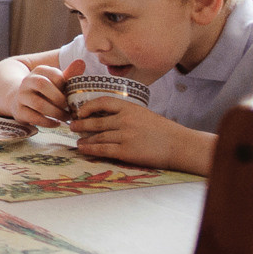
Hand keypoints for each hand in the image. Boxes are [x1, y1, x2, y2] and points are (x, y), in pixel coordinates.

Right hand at [12, 59, 82, 127]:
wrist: (20, 99)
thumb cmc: (45, 90)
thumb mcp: (55, 80)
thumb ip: (69, 74)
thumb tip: (81, 63)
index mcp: (39, 71)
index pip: (54, 74)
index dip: (65, 85)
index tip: (70, 94)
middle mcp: (27, 81)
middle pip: (42, 84)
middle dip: (59, 98)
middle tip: (68, 107)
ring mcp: (21, 96)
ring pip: (38, 104)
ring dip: (56, 113)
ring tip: (65, 117)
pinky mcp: (19, 111)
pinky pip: (34, 117)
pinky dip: (48, 122)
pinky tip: (56, 123)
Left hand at [69, 96, 204, 170]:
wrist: (179, 145)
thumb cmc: (162, 130)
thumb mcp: (143, 114)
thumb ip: (126, 113)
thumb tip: (104, 116)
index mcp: (130, 108)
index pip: (103, 102)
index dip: (88, 106)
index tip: (80, 112)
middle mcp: (125, 120)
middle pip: (96, 121)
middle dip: (81, 124)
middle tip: (72, 126)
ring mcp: (125, 136)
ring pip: (97, 137)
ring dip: (85, 139)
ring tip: (78, 141)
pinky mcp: (127, 151)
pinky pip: (103, 150)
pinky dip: (90, 149)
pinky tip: (83, 149)